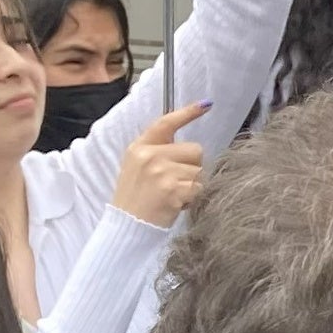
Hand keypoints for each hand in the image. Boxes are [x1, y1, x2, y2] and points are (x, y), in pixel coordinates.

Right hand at [109, 105, 211, 227]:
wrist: (127, 228)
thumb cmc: (135, 200)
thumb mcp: (137, 168)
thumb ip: (157, 153)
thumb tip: (190, 148)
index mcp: (140, 147)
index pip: (166, 123)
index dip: (188, 113)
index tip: (206, 104)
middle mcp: (150, 156)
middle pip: (195, 150)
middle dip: (192, 167)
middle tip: (175, 184)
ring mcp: (161, 172)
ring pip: (200, 171)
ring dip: (193, 185)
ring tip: (173, 196)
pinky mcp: (173, 189)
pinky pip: (199, 188)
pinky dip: (194, 199)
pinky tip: (177, 205)